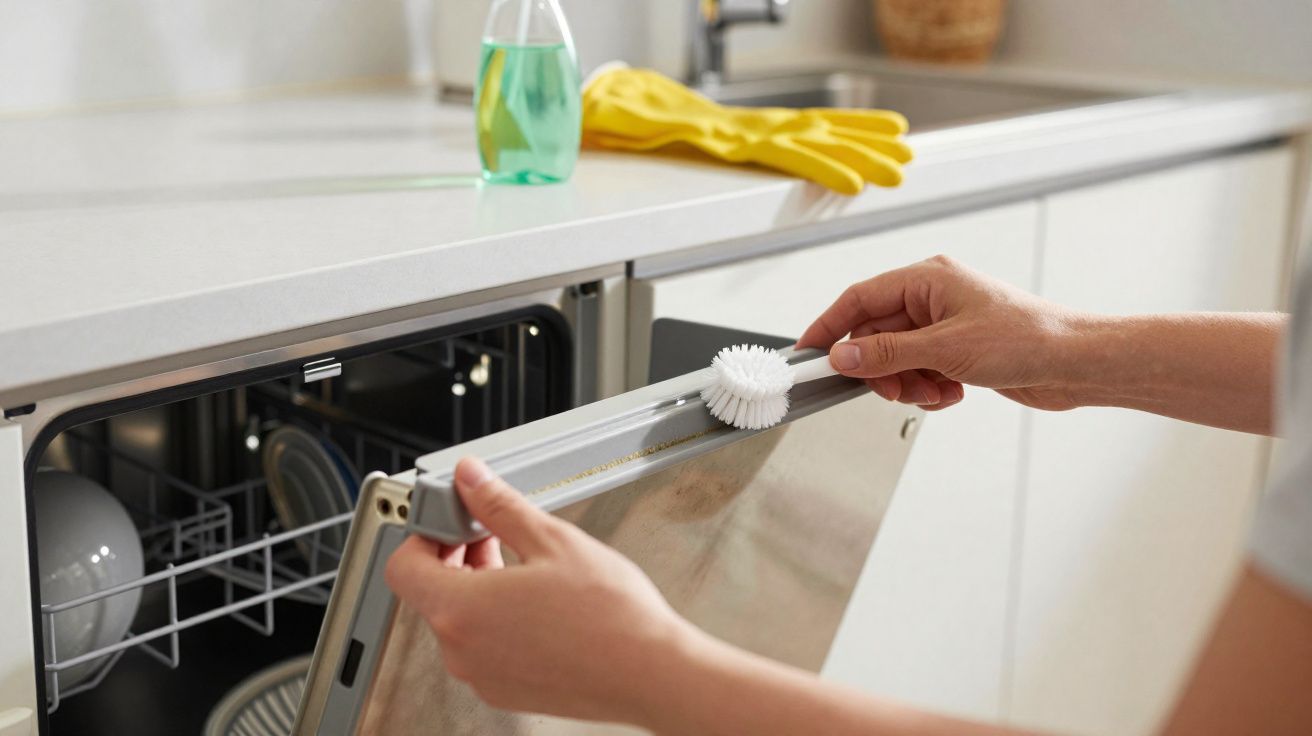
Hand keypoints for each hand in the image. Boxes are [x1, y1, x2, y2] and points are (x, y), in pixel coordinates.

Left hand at [384, 457, 697, 727]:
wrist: (650, 673)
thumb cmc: (611, 617)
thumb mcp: (552, 540)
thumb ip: (499, 506)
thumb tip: (470, 479)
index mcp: (462, 609)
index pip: (403, 566)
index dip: (423, 537)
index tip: (452, 524)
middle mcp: (462, 650)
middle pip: (431, 593)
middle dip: (455, 558)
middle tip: (492, 536)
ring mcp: (483, 677)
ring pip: (458, 622)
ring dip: (479, 589)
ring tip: (526, 569)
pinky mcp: (506, 692)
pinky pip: (483, 649)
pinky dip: (497, 622)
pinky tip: (539, 605)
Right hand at [796, 255, 1085, 411]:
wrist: (1075, 363)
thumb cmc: (1026, 339)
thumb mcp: (945, 349)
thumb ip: (887, 353)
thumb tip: (843, 354)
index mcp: (927, 278)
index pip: (859, 298)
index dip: (829, 326)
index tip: (807, 352)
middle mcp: (933, 298)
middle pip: (876, 334)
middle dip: (880, 368)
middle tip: (889, 390)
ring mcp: (945, 325)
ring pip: (897, 358)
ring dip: (907, 383)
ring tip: (934, 392)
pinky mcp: (958, 350)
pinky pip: (920, 371)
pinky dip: (928, 388)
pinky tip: (952, 394)